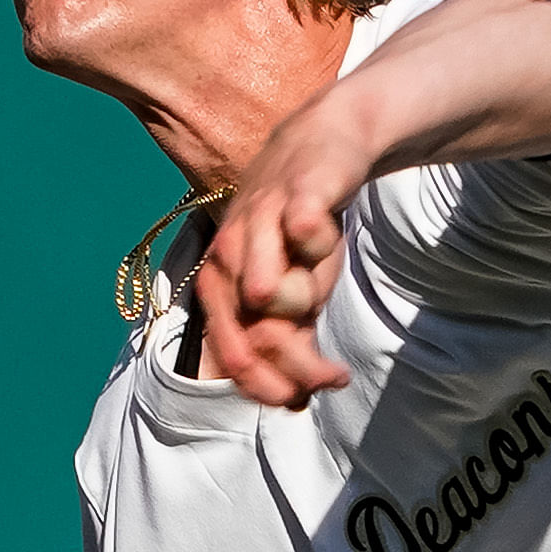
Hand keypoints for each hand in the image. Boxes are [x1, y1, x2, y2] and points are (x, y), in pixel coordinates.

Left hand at [192, 95, 373, 407]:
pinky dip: (315, 242)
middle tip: (330, 374)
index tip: (305, 401)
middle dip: (297, 365)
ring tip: (325, 285)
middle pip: (253, 335)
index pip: (233, 356)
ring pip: (271, 292)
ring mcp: (256, 224)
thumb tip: (296, 404)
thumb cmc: (301, 230)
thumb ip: (290, 342)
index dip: (269, 388)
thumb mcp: (297, 293)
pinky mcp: (292, 194)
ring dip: (308, 299)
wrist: (324, 147)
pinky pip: (300, 232)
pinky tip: (325, 239)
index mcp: (221, 287)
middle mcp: (228, 258)